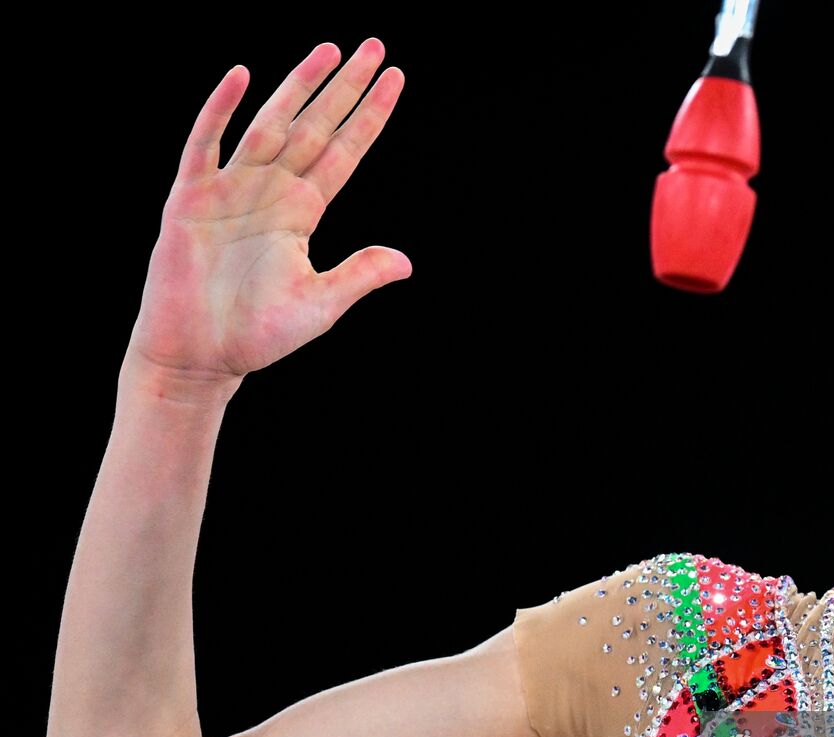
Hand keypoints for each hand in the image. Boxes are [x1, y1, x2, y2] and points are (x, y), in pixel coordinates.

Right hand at [125, 38, 411, 393]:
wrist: (198, 355)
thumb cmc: (258, 334)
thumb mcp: (320, 305)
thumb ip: (358, 276)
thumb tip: (407, 262)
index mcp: (302, 212)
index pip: (344, 153)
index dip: (369, 117)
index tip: (395, 80)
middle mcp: (271, 191)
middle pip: (315, 127)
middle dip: (344, 89)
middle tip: (374, 47)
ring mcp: (231, 190)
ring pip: (271, 126)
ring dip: (298, 87)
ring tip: (329, 51)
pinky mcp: (191, 199)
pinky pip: (205, 146)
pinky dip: (220, 112)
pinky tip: (241, 77)